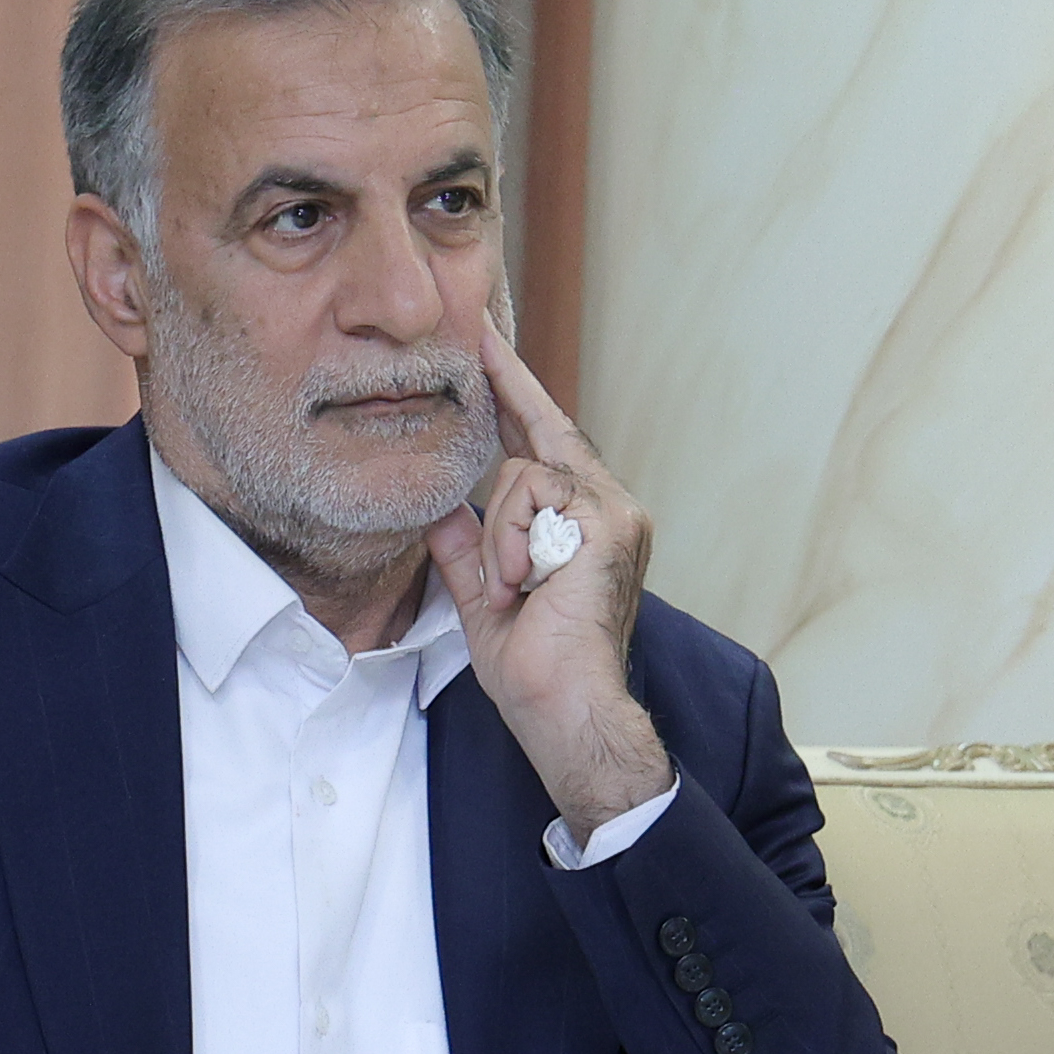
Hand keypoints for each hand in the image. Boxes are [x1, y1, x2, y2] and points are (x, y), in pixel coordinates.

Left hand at [424, 325, 674, 841]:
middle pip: (538, 440)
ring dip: (500, 535)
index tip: (486, 345)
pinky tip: (527, 582)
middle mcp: (606, 507)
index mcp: (579, 522)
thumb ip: (466, 551)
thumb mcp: (485, 598)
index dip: (513, 395)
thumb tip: (439, 514)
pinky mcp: (610, 522)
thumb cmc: (534, 666)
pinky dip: (512, 541)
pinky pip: (533, 496)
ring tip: (515, 587)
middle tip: (475, 346)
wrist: (566, 708)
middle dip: (503, 408)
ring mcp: (614, 511)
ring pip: (522, 473)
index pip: (540, 445)